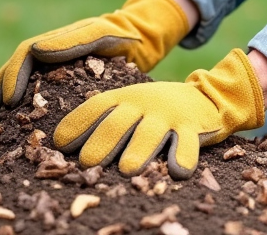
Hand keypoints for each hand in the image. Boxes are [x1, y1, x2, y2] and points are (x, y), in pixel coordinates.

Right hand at [0, 0, 188, 112]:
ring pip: (22, 83)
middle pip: (15, 70)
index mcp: (53, 41)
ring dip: (4, 99)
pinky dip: (25, 108)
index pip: (23, 56)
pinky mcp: (63, 85)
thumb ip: (72, 40)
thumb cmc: (122, 35)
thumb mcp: (100, 34)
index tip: (9, 100)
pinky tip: (17, 126)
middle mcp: (48, 54)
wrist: (142, 40)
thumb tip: (36, 49)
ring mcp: (54, 69)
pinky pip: (39, 95)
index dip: (12, 76)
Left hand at [53, 48, 263, 178]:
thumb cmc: (154, 110)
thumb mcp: (130, 106)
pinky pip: (188, 143)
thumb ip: (104, 121)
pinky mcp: (193, 128)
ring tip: (127, 169)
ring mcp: (168, 116)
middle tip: (88, 164)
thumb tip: (62, 146)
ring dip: (139, 150)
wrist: (205, 97)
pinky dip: (183, 156)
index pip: (97, 107)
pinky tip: (177, 171)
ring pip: (151, 133)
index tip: (60, 144)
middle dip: (103, 142)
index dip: (78, 123)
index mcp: (124, 97)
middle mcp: (144, 104)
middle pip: (119, 122)